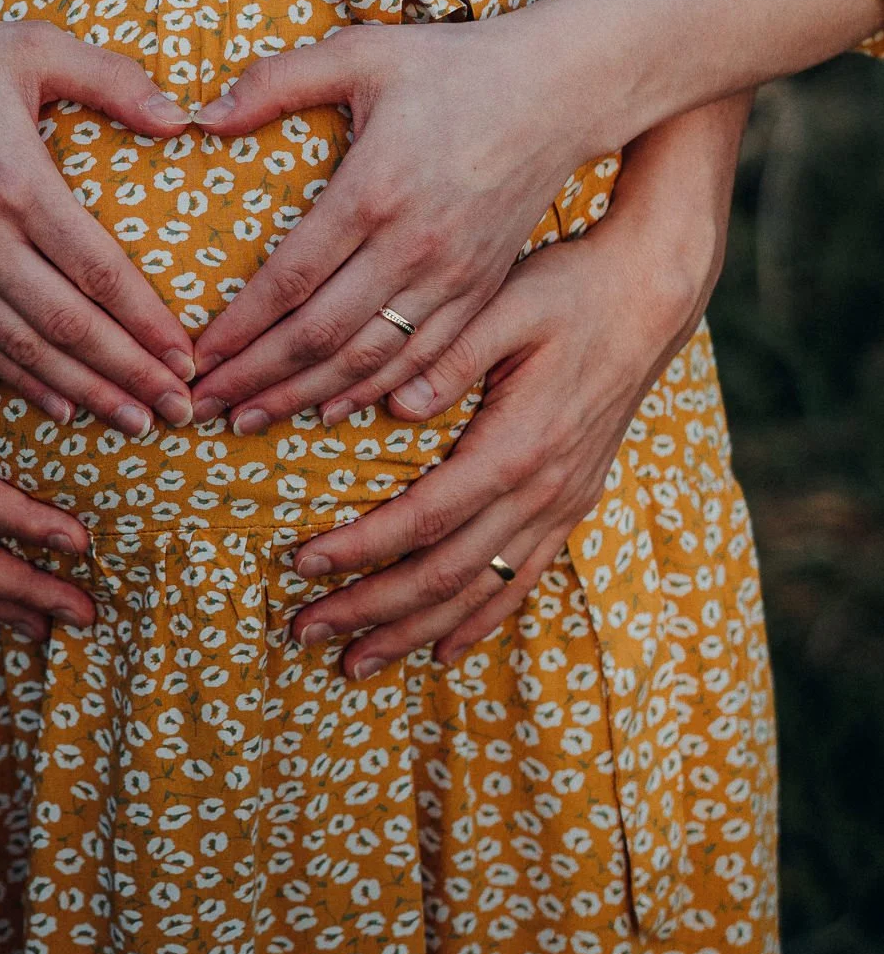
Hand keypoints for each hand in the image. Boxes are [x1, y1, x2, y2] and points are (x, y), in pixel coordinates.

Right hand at [0, 16, 196, 432]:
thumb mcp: (30, 44)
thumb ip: (112, 77)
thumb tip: (184, 120)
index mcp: (13, 179)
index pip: (97, 269)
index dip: (148, 321)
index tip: (189, 357)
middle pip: (65, 326)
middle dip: (128, 375)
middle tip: (181, 410)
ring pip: (20, 351)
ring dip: (82, 392)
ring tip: (135, 422)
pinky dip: (21, 385)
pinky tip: (61, 409)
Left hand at [189, 13, 593, 430]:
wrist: (562, 90)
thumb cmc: (453, 65)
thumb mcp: (361, 51)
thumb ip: (277, 80)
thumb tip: (204, 115)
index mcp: (374, 190)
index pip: (290, 280)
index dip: (239, 327)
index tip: (196, 355)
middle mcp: (413, 246)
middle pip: (320, 335)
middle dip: (256, 377)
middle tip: (204, 403)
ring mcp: (453, 277)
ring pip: (367, 359)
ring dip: (303, 396)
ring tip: (251, 420)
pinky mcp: (481, 290)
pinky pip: (421, 360)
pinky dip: (371, 392)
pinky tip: (330, 409)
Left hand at [282, 133, 726, 675]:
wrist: (650, 299)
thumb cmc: (571, 290)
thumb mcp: (508, 303)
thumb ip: (451, 354)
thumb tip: (395, 403)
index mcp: (517, 445)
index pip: (423, 517)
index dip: (361, 548)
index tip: (302, 563)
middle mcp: (542, 490)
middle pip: (444, 574)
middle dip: (370, 607)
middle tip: (303, 630)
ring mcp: (562, 503)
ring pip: (480, 591)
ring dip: (414, 631)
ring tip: (354, 663)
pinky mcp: (573, 502)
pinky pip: (522, 580)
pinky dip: (479, 621)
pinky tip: (443, 649)